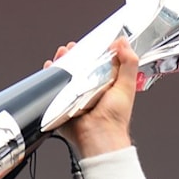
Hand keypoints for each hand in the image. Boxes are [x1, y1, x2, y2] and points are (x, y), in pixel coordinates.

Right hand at [45, 36, 138, 158]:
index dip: (92, 51)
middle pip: (78, 66)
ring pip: (65, 74)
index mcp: (106, 83)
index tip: (88, 42)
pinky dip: (49, 76)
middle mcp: (90, 88)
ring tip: (61, 55)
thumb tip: (124, 43)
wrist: (98, 135)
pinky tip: (50, 68)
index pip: (98, 62)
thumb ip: (129, 63)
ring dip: (61, 62)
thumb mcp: (127, 86)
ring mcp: (75, 95)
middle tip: (70, 48)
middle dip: (73, 55)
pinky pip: (53, 87)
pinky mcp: (63, 102)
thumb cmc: (114, 118)